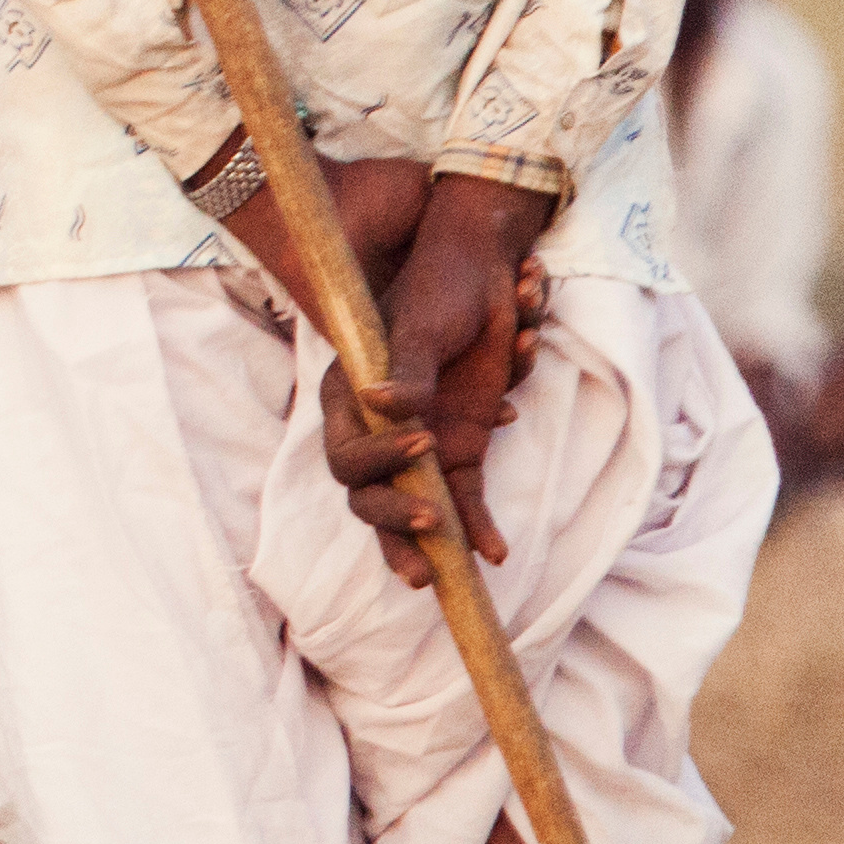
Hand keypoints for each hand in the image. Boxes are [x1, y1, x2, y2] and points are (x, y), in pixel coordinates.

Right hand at [322, 174, 556, 586]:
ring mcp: (419, 444)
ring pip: (413, 510)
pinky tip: (495, 550)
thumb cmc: (439, 289)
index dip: (379, 464)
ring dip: (430, 545)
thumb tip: (383, 404)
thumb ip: (405, 370)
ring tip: (450, 573)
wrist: (484, 270)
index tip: (423, 445)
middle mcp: (378, 430)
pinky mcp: (460, 449)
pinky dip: (479, 526)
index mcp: (350, 399)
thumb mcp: (422, 326)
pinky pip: (464, 500)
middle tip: (426, 549)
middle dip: (394, 529)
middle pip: (369, 498)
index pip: (348, 456)